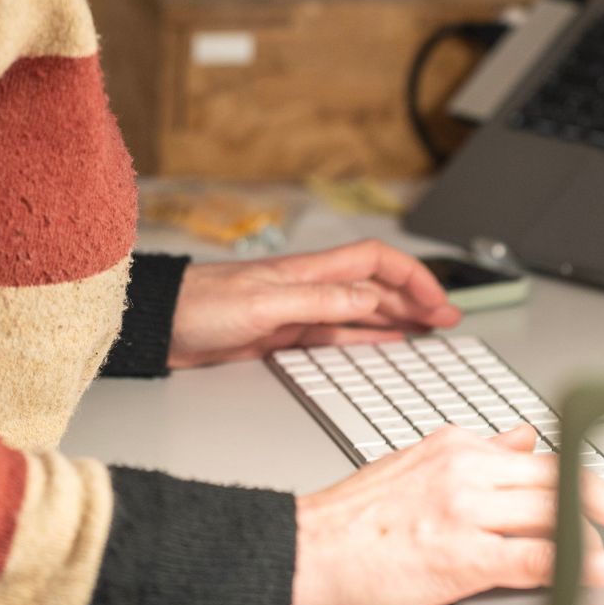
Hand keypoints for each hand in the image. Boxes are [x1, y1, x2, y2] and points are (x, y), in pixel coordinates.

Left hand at [166, 239, 461, 368]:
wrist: (156, 325)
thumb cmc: (198, 305)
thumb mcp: (266, 305)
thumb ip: (320, 301)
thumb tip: (371, 298)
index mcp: (308, 271)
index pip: (376, 262)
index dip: (412, 276)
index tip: (438, 302)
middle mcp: (308, 286)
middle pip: (375, 285)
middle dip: (414, 297)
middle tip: (448, 319)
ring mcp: (297, 310)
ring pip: (361, 310)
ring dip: (396, 317)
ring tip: (428, 329)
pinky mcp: (282, 334)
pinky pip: (337, 334)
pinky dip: (366, 337)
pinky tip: (382, 343)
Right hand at [290, 424, 603, 604]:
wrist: (304, 549)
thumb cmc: (352, 520)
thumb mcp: (417, 465)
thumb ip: (477, 454)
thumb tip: (522, 441)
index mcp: (457, 444)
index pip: (541, 454)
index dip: (587, 475)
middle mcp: (466, 465)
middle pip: (560, 474)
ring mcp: (465, 506)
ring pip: (557, 510)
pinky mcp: (461, 552)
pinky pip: (540, 556)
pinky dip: (584, 565)